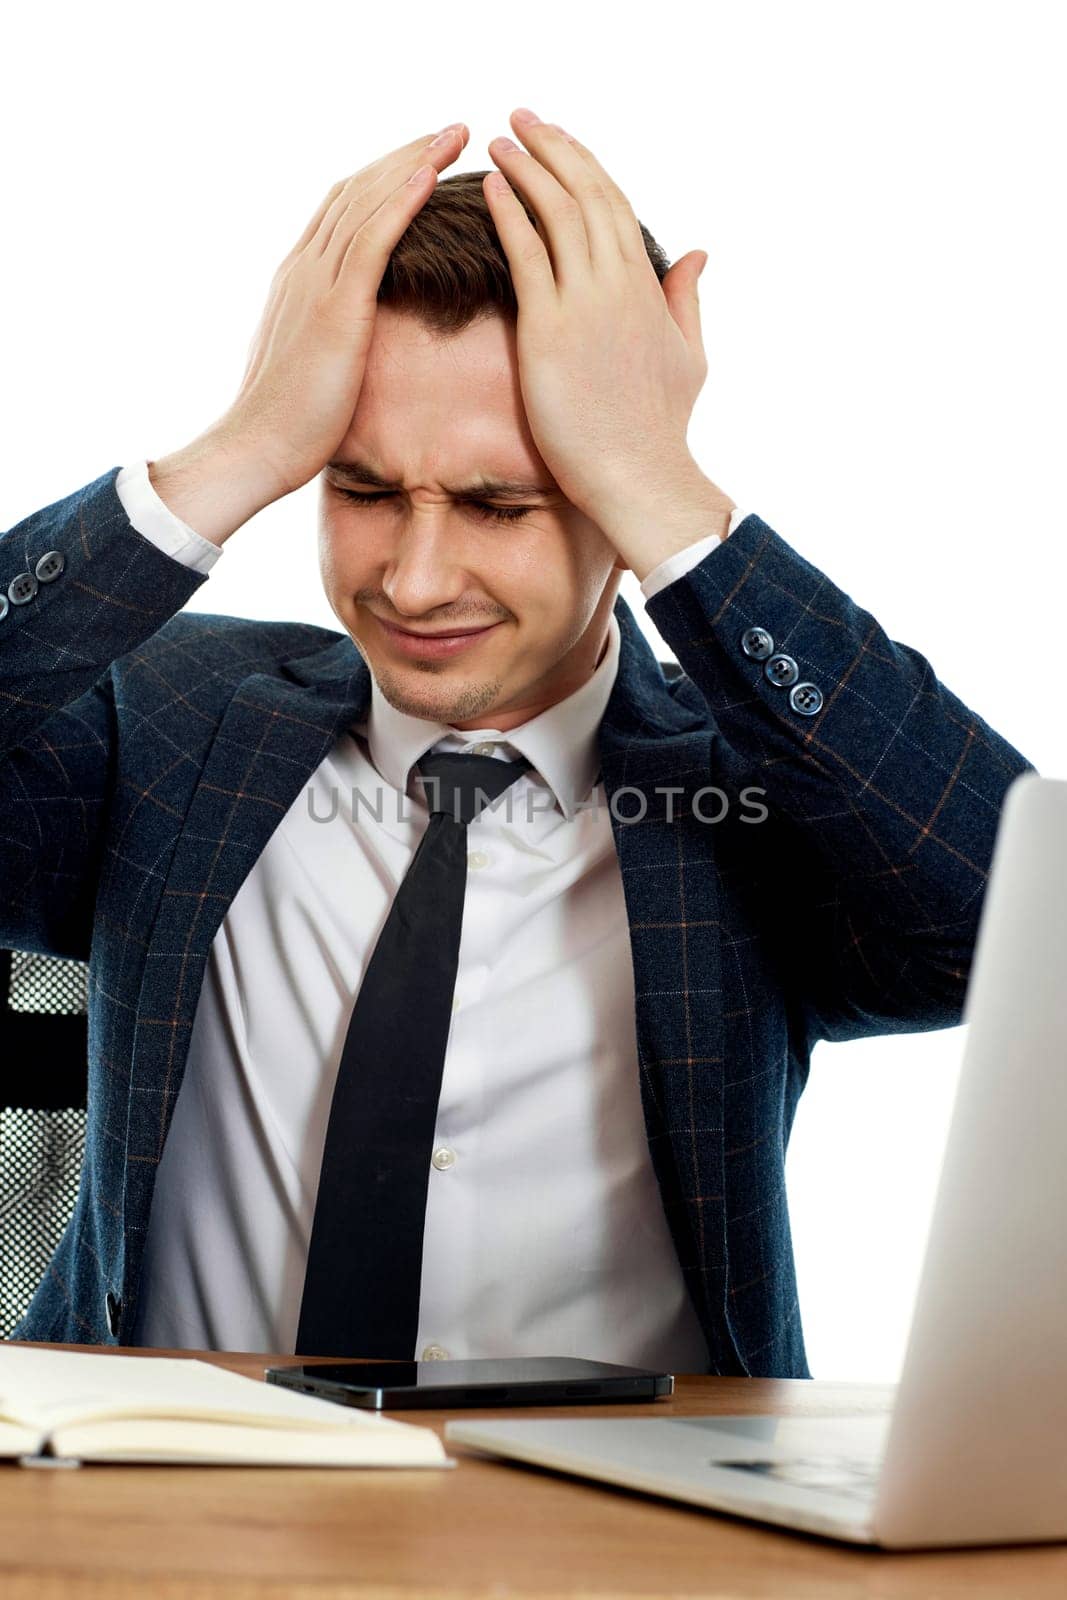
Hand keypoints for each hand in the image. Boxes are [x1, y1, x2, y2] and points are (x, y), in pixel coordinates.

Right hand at [150, 122, 468, 544]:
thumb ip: (329, 334)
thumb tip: (350, 335)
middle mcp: (305, 267)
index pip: (345, 209)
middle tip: (452, 129)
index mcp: (300, 278)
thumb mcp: (312, 364)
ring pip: (368, 202)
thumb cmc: (289, 424)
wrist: (257, 450)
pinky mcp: (334, 308)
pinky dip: (401, 202)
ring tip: (455, 136)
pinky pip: (371, 240)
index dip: (386, 178)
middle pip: (359, 190)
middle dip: (406, 154)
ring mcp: (316, 283)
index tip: (425, 158)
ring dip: (413, 162)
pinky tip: (430, 175)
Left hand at [482, 108, 710, 530]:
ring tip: (500, 141)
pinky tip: (491, 187)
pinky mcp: (550, 331)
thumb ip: (687, 299)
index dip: (585, 166)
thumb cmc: (659, 428)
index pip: (615, 205)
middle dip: (553, 150)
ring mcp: (586, 305)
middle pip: (586, 195)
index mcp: (647, 288)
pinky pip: (527, 256)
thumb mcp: (688, 355)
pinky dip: (510, 215)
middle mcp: (619, 286)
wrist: (640, 476)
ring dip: (527, 170)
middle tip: (521, 119)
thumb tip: (697, 253)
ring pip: (558, 214)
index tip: (559, 141)